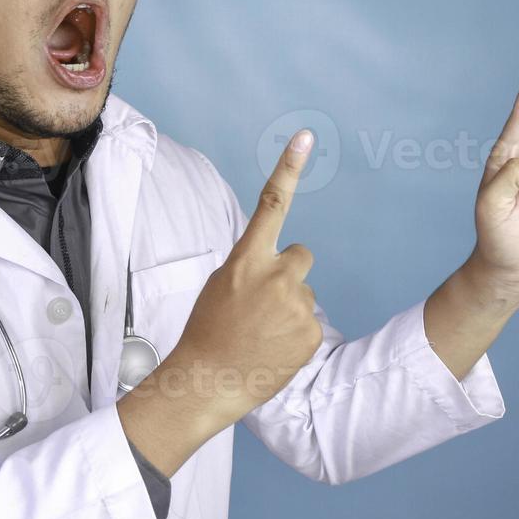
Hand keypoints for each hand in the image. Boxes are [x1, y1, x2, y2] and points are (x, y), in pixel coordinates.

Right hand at [150, 129, 324, 427]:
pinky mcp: (310, 333)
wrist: (209, 381)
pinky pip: (309, 322)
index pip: (272, 204)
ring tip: (261, 333)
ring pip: (303, 293)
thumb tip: (280, 265)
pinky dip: (295, 334)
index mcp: (246, 260)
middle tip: (263, 303)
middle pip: (300, 256)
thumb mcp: (220, 286)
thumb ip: (250, 266)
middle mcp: (276, 276)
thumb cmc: (208, 332)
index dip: (289, 168)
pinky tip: (272, 348)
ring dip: (288, 308)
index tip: (306, 137)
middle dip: (288, 273)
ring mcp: (296, 305)